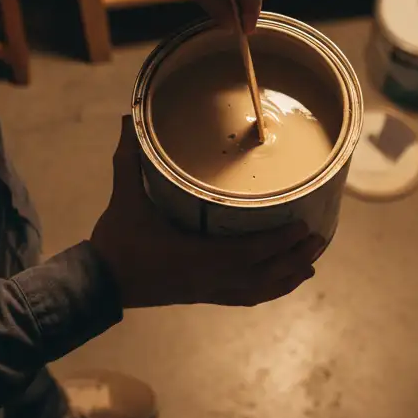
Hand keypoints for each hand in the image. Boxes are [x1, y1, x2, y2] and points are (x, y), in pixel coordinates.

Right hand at [91, 116, 321, 307]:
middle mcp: (209, 279)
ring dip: (287, 277)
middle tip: (319, 239)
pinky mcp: (203, 297)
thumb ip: (130, 159)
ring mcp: (208, 292)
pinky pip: (244, 298)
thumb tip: (127, 119)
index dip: (278, 243)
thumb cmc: (117, 241)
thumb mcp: (125, 197)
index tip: (304, 227)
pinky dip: (268, 291)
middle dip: (294, 258)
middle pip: (264, 275)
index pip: (248, 254)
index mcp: (197, 258)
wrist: (99, 284)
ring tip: (311, 263)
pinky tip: (282, 283)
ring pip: (258, 291)